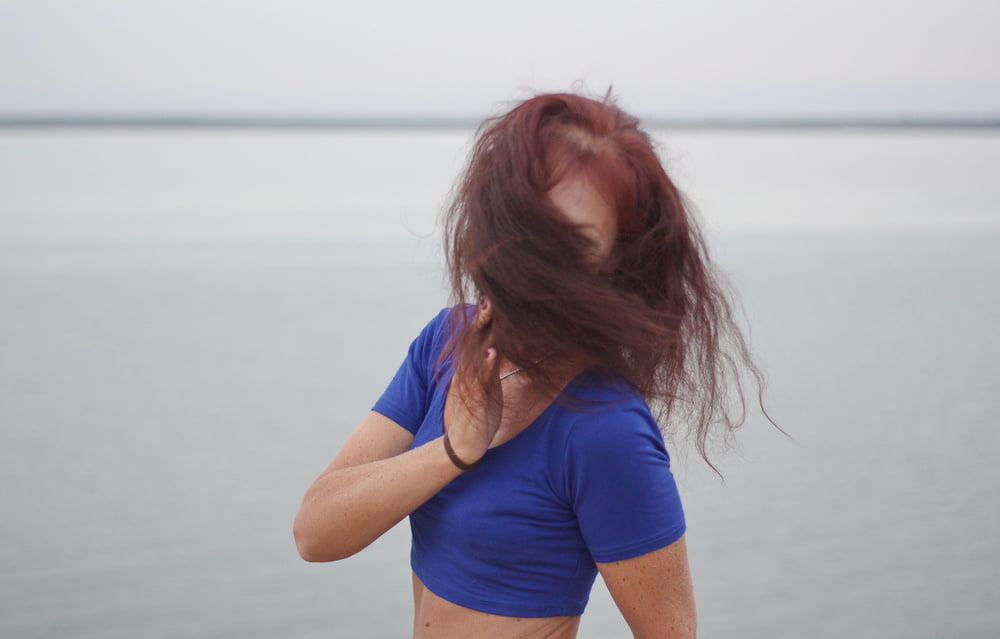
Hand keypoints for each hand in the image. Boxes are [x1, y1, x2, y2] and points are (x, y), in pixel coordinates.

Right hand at [443, 299, 503, 464]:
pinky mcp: (475, 401)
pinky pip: (479, 381)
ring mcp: (471, 384)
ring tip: (489, 311)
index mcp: (474, 365)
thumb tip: (501, 343)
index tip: (497, 290)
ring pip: (476, 353)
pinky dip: (485, 367)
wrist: (465, 444)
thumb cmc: (481, 412)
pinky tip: (491, 353)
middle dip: (484, 314)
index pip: (480, 334)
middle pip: (476, 337)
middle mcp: (470, 370)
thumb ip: (492, 362)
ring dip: (482, 332)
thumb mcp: (486, 383)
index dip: (487, 313)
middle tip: (492, 290)